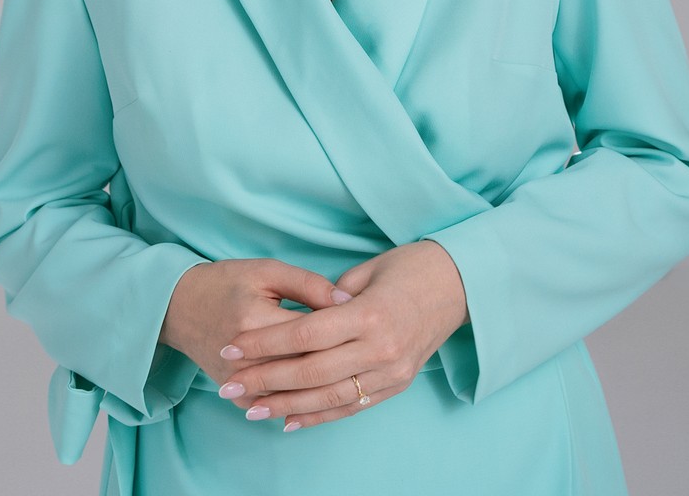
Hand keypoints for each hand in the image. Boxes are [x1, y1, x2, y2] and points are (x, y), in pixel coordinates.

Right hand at [158, 258, 348, 387]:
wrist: (179, 308)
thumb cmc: (226, 283)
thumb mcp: (267, 272)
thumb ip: (310, 285)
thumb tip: (349, 304)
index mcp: (256, 322)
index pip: (314, 335)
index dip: (345, 330)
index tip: (366, 322)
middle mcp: (247, 361)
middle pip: (309, 369)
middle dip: (342, 360)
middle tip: (365, 348)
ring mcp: (241, 384)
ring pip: (298, 394)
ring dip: (329, 385)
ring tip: (356, 371)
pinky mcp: (239, 397)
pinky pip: (281, 406)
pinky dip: (306, 400)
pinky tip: (330, 390)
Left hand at [214, 240, 467, 429]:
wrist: (460, 286)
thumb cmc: (410, 268)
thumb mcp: (367, 270)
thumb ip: (328, 297)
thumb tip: (295, 318)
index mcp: (369, 314)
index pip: (305, 334)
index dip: (264, 343)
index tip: (232, 348)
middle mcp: (381, 348)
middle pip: (311, 371)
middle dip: (264, 381)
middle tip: (228, 387)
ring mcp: (391, 372)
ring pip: (328, 397)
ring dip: (285, 406)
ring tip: (250, 410)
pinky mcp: (397, 385)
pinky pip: (351, 407)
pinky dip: (318, 416)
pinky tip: (289, 421)